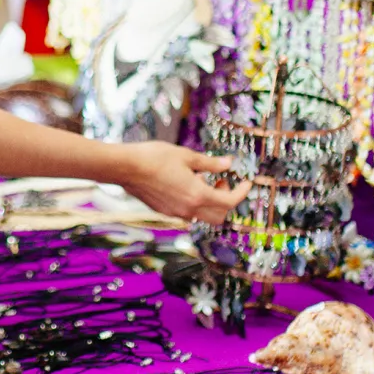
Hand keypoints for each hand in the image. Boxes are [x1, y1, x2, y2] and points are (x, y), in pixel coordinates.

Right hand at [115, 141, 250, 224]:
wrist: (126, 168)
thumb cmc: (155, 157)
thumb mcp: (187, 156)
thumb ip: (211, 163)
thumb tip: (228, 164)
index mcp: (198, 195)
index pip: (230, 201)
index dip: (242, 192)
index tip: (247, 183)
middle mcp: (189, 209)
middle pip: (220, 216)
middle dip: (227, 200)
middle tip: (222, 181)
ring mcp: (176, 213)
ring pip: (203, 216)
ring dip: (210, 203)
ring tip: (201, 180)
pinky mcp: (165, 212)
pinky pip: (188, 213)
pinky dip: (195, 203)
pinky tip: (185, 184)